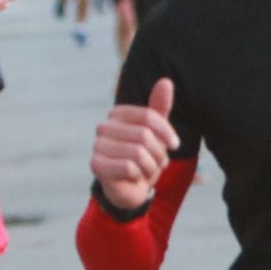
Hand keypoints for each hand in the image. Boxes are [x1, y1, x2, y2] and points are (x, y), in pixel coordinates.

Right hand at [90, 77, 179, 209]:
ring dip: (151, 166)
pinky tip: (134, 177)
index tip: (174, 144)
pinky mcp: (96, 165)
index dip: (166, 132)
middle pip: (144, 135)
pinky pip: (129, 167)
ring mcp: (97, 146)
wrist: (132, 187)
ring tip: (146, 170)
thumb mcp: (157, 132)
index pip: (149, 116)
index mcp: (117, 114)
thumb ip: (160, 108)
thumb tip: (166, 81)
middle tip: (157, 162)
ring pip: (138, 152)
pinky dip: (139, 175)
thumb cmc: (145, 157)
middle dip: (158, 153)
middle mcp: (103, 127)